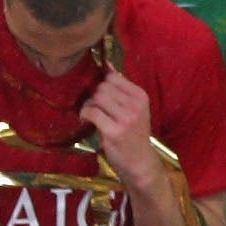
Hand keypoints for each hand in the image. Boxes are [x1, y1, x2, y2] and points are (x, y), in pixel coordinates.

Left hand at [79, 69, 161, 184]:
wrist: (140, 161)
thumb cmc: (134, 134)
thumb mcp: (134, 108)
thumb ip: (121, 88)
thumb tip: (106, 64)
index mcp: (141, 96)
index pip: (113, 77)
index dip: (101, 85)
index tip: (100, 97)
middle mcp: (135, 105)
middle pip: (102, 87)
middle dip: (94, 96)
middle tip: (94, 108)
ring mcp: (125, 118)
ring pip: (96, 98)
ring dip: (88, 105)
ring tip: (91, 115)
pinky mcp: (114, 131)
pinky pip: (92, 112)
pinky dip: (84, 114)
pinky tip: (86, 120)